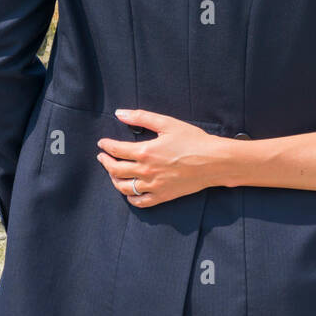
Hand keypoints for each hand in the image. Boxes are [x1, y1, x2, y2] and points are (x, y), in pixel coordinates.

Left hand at [96, 109, 228, 207]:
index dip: (106, 146)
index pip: (116, 150)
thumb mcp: (167, 123)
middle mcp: (146, 171)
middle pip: (116, 170)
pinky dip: (130, 197)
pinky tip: (129, 191)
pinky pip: (140, 202)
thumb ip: (141, 117)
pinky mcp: (162, 196)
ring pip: (124, 187)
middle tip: (102, 157)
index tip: (102, 143)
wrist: (213, 161)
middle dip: (105, 162)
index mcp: (145, 152)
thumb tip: (119, 113)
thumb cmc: (193, 140)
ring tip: (112, 173)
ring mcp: (153, 186)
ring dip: (114, 179)